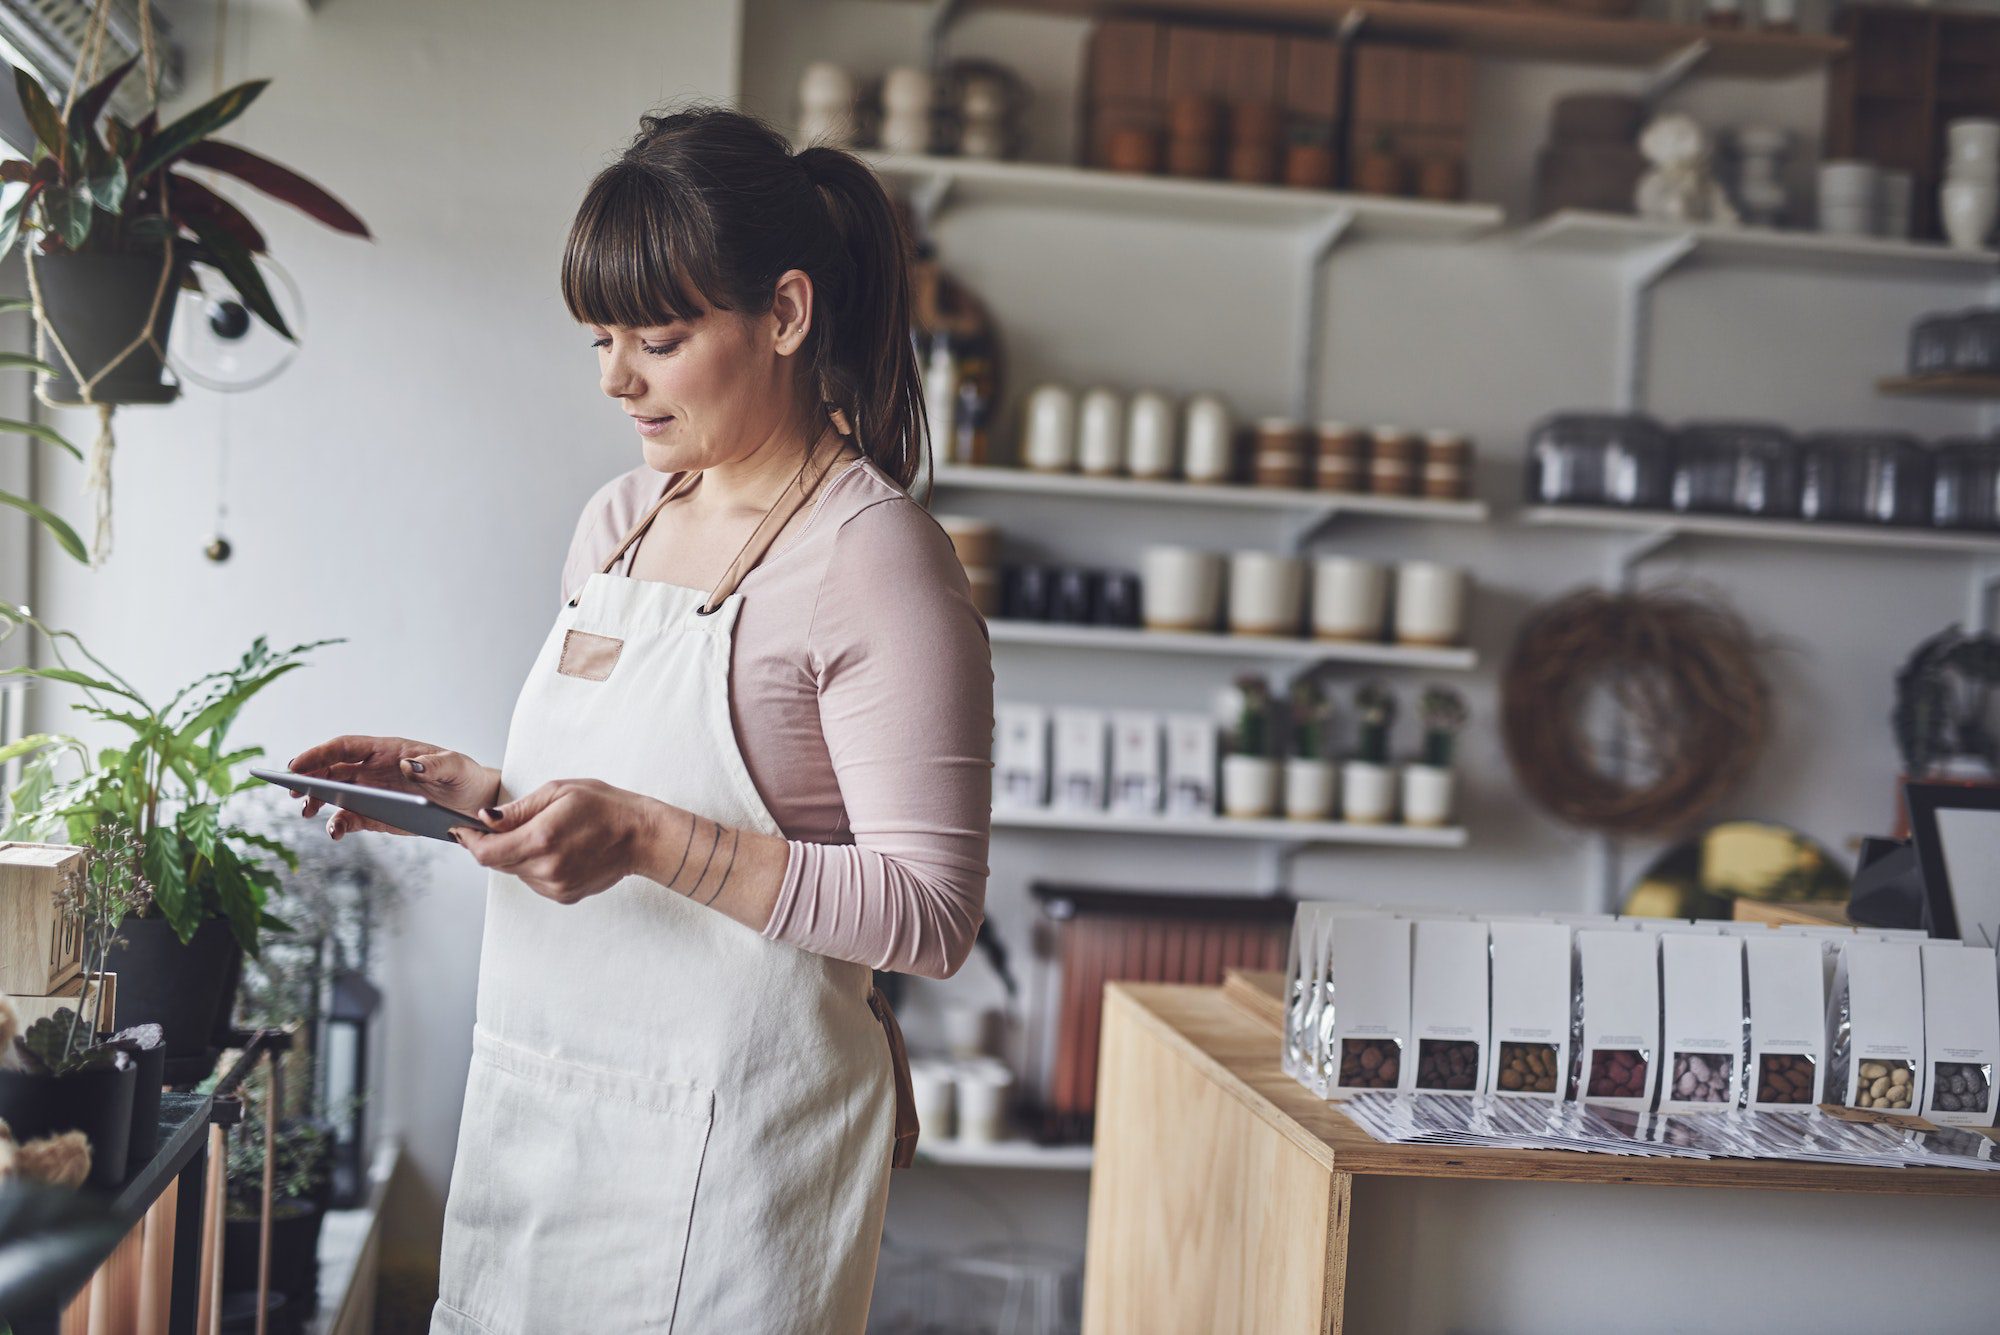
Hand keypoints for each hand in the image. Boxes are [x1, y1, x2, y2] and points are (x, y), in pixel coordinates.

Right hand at [285, 734, 500, 838]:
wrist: (471, 803)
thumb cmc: (462, 775)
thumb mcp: (454, 766)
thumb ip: (435, 764)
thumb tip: (409, 764)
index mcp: (386, 750)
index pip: (343, 747)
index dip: (318, 754)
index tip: (296, 764)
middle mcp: (372, 769)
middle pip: (330, 769)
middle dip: (307, 778)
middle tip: (290, 791)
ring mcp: (371, 792)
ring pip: (334, 794)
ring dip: (315, 801)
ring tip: (306, 812)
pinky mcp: (375, 815)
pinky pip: (349, 818)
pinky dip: (337, 824)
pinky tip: (335, 832)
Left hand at [452, 778, 660, 904]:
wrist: (641, 836)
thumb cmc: (605, 807)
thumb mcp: (558, 792)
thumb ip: (518, 809)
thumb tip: (486, 819)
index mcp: (541, 840)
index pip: (486, 852)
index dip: (469, 841)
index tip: (462, 829)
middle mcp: (546, 869)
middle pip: (497, 863)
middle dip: (493, 844)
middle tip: (502, 825)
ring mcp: (555, 886)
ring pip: (516, 872)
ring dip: (517, 854)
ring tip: (544, 833)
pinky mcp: (564, 895)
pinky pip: (534, 880)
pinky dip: (535, 865)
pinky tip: (557, 849)